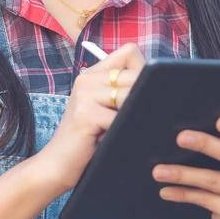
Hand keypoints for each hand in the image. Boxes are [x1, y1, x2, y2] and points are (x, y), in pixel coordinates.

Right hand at [35, 42, 145, 194]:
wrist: (55, 166)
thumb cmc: (88, 141)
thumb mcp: (106, 111)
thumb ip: (125, 94)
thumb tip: (164, 86)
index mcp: (93, 74)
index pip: (130, 52)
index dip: (145, 69)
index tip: (143, 93)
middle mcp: (87, 79)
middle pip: (136, 72)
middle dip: (145, 96)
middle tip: (138, 119)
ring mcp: (85, 94)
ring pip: (131, 94)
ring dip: (135, 115)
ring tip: (126, 130)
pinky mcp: (85, 114)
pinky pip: (120, 118)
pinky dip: (125, 132)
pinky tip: (115, 141)